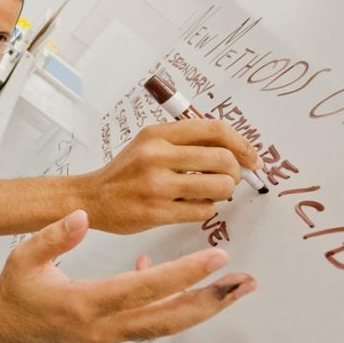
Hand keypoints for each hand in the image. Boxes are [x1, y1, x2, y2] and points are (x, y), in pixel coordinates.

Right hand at [0, 210, 255, 342]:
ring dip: (203, 308)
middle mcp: (105, 327)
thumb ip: (52, 236)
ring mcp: (111, 336)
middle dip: (209, 301)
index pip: (142, 288)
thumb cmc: (17, 293)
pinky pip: (152, 322)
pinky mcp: (114, 334)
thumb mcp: (24, 257)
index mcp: (85, 303)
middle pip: (168, 318)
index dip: (181, 273)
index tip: (214, 257)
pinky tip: (186, 285)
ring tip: (234, 290)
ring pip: (167, 325)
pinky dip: (175, 307)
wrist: (7, 329)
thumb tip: (79, 218)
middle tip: (244, 284)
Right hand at [84, 119, 260, 233]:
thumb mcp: (149, 144)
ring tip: (212, 193)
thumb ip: (185, 143)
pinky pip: (203, 211)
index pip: (214, 130)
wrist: (91, 198)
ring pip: (218, 187)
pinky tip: (193, 206)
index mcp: (157, 134)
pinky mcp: (156, 213)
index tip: (251, 157)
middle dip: (235, 173)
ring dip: (224, 192)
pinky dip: (206, 209)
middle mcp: (156, 156)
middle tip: (230, 179)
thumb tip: (235, 152)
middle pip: (223, 159)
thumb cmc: (126, 173)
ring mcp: (156, 185)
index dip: (242, 143)